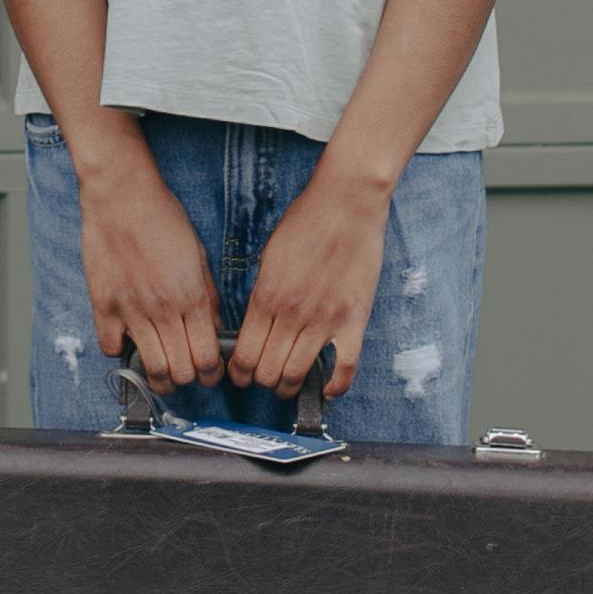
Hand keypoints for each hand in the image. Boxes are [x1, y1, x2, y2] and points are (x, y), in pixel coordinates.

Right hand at [70, 126, 225, 394]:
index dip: (212, 374)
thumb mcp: (200, 254)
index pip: (208, 357)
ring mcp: (131, 310)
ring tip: (162, 372)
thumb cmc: (163, 217)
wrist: (122, 195)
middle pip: (181, 371)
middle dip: (188, 378)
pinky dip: (121, 350)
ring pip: (150, 368)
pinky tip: (129, 339)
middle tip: (187, 371)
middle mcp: (163, 309)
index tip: (210, 373)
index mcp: (191, 296)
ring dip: (159, 377)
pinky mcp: (104, 305)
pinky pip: (111, 347)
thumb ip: (208, 296)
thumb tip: (216, 328)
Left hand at [227, 156, 396, 402]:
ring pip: (299, 375)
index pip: (243, 355)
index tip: (240, 375)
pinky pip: (345, 368)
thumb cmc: (306, 221)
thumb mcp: (269, 257)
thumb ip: (261, 294)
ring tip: (290, 384)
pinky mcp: (354, 320)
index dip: (238, 374)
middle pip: (267, 372)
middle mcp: (292, 314)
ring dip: (290, 387)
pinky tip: (328, 390)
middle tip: (265, 378)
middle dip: (261, 382)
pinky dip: (336, 387)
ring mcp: (325, 320)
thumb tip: (255, 324)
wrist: (346, 203)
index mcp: (266, 297)